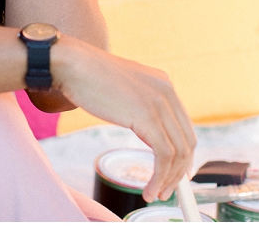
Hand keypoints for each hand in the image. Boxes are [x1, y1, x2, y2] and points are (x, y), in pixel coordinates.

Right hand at [56, 40, 196, 202]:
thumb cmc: (87, 77)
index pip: (183, 127)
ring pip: (179, 152)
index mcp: (163, 84)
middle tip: (164, 191)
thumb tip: (148, 131)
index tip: (171, 175)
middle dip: (179, 172)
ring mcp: (159, 103)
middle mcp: (167, 91)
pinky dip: (159, 177)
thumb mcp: (124, 89)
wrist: (70, 63)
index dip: (181, 156)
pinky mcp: (147, 116)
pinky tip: (148, 189)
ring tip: (154, 194)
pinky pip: (164, 156)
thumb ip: (140, 105)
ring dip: (169, 179)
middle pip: (187, 141)